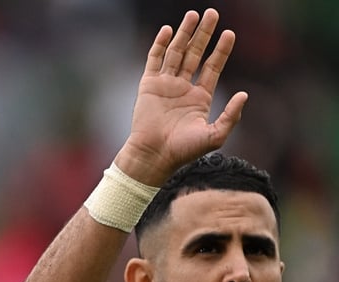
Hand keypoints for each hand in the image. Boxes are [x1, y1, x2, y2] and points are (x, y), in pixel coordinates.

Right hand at [117, 9, 247, 185]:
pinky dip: (160, 44)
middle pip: (195, 54)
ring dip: (184, 33)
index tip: (229, 33)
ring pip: (176, 52)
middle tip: (212, 13)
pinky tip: (167, 30)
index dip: (221, 50)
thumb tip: (245, 94)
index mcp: (199, 98)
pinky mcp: (148, 85)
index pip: (212, 67)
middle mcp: (182, 88)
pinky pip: (154, 60)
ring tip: (193, 15)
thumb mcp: (215, 135)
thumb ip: (231, 116)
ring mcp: (165, 85)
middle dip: (204, 34)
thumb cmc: (183, 151)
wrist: (154, 155)